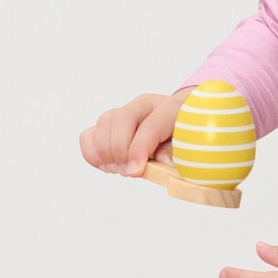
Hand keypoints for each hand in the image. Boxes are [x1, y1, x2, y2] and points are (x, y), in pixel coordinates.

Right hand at [79, 89, 193, 175]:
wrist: (177, 127)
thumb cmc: (183, 141)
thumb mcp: (188, 150)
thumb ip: (176, 157)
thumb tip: (163, 168)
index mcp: (169, 108)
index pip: (150, 126)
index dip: (139, 150)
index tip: (134, 172)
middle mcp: (144, 106)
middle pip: (122, 118)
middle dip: (120, 150)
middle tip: (127, 171)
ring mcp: (124, 111)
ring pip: (104, 122)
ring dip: (106, 151)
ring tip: (117, 169)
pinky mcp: (109, 124)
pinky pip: (89, 133)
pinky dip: (92, 152)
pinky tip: (105, 165)